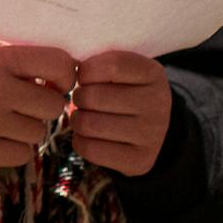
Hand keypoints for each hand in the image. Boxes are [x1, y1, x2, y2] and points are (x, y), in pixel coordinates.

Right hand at [0, 44, 77, 167]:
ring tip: (3, 122)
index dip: (65, 78)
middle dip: (43, 108)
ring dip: (27, 130)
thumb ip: (27, 61)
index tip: (52, 84)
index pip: (59, 64)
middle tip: (22, 106)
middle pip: (55, 106)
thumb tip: (75, 73)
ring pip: (40, 132)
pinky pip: (25, 154)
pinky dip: (15, 150)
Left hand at [69, 49, 173, 174]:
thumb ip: (99, 62)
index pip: (111, 66)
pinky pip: (90, 149)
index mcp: (153, 73)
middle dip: (79, 97)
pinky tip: (91, 136)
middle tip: (84, 100)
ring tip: (86, 116)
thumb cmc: (125, 91)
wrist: (154, 130)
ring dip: (77, 120)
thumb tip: (65, 69)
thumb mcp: (122, 70)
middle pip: (93, 97)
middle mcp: (157, 103)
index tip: (85, 76)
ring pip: (88, 124)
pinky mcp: (139, 160)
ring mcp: (151, 134)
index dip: (86, 71)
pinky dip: (81, 141)